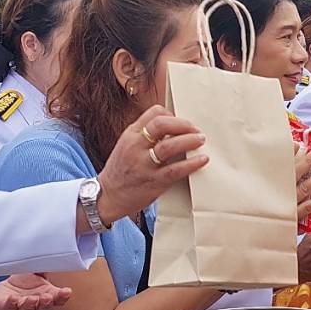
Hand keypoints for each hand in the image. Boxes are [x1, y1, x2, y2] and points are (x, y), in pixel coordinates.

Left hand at [0, 272, 71, 309]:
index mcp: (47, 296)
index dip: (63, 296)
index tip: (67, 291)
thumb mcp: (35, 272)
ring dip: (30, 305)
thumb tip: (51, 254)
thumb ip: (43, 266)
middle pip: (44, 309)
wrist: (4, 292)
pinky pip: (9, 309)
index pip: (58, 299)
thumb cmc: (24, 283)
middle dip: (46, 304)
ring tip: (32, 299)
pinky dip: (11, 304)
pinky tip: (13, 298)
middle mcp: (36, 307)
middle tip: (47, 297)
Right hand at [92, 106, 207, 225]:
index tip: (182, 123)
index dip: (172, 115)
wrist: (108, 196)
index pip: (154, 113)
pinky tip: (202, 160)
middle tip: (196, 130)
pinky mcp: (154, 182)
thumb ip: (145, 135)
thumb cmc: (121, 170)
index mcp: (130, 134)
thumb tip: (174, 127)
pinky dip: (192, 163)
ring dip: (190, 141)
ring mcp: (144, 164)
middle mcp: (135, 146)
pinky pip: (176, 170)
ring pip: (170, 146)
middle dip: (183, 125)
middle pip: (162, 125)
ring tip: (201, 140)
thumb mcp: (127, 145)